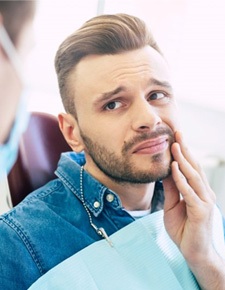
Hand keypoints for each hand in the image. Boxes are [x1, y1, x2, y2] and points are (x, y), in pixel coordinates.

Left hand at [163, 131, 224, 288]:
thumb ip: (171, 190)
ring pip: (193, 176)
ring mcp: (204, 202)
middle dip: (185, 149)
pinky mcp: (201, 212)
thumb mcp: (172, 206)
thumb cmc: (184, 230)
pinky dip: (181, 179)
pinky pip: (189, 192)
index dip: (184, 152)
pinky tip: (175, 168)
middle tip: (178, 133)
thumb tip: (165, 171)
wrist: (194, 254)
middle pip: (194, 167)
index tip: (176, 138)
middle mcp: (205, 194)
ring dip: (184, 160)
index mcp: (198, 191)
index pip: (191, 168)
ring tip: (176, 145)